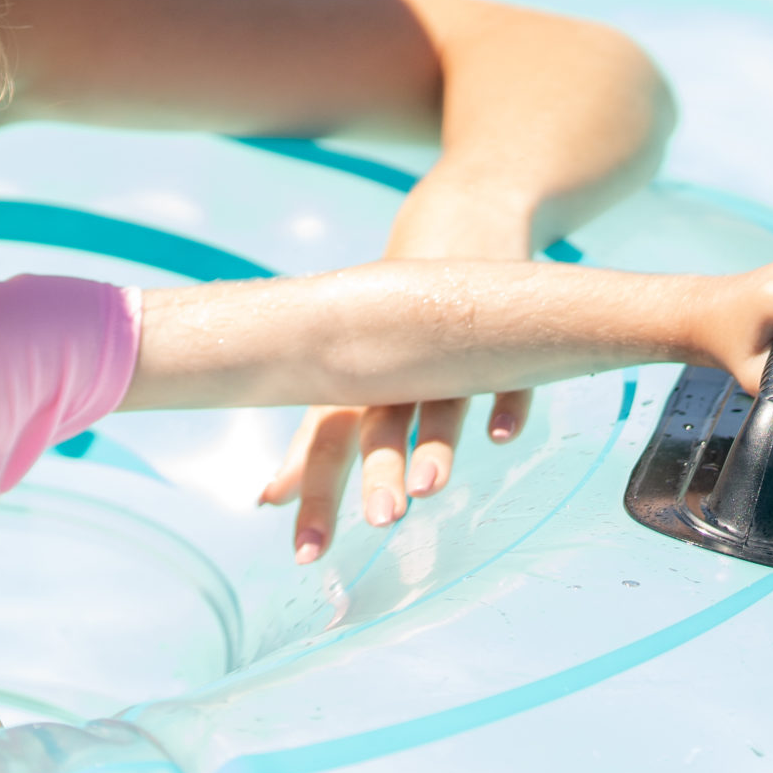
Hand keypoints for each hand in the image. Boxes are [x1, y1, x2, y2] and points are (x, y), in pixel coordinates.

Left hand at [260, 174, 538, 563]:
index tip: (305, 554)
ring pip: (436, 400)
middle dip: (375, 475)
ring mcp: (448, 349)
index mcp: (355, 379)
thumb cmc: (393, 315)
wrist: (461, 219)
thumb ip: (320, 435)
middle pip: (377, 425)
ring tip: (429, 488)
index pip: (324, 442)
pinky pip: (505, 372)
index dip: (311, 494)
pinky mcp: (502, 331)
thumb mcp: (353, 370)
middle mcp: (393, 366)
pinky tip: (501, 435)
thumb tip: (268, 498)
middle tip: (377, 523)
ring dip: (433, 443)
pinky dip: (504, 400)